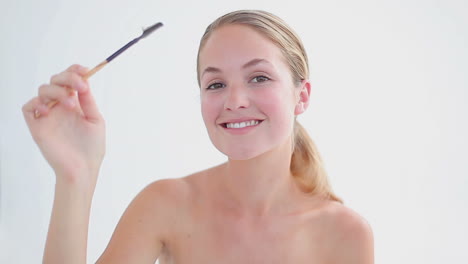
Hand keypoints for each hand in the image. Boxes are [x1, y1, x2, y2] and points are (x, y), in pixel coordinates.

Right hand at [22, 64, 105, 184]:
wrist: (82, 169)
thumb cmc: (91, 148)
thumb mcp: (95, 120)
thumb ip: (88, 102)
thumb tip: (85, 83)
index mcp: (75, 104)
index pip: (71, 81)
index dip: (75, 71)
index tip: (84, 70)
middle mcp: (60, 107)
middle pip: (56, 80)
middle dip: (67, 78)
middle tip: (79, 86)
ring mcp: (48, 116)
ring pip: (43, 90)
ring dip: (57, 91)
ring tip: (71, 105)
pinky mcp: (37, 126)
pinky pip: (29, 107)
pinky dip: (37, 103)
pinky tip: (49, 110)